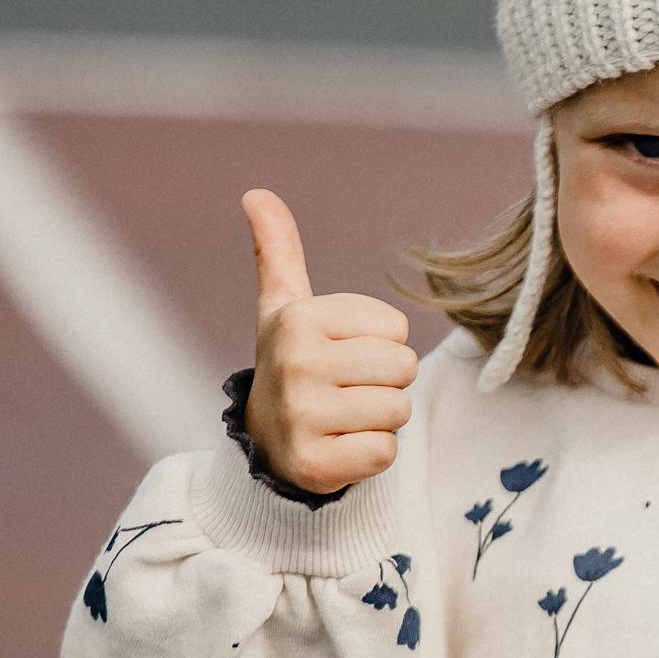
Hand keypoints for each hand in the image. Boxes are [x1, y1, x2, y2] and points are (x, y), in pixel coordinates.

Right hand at [240, 190, 418, 491]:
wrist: (263, 444)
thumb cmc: (293, 365)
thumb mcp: (284, 307)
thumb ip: (279, 251)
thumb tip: (255, 192)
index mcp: (299, 319)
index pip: (396, 328)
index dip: (380, 346)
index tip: (341, 356)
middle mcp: (296, 364)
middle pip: (402, 368)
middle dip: (386, 384)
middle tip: (347, 391)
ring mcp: (302, 416)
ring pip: (398, 411)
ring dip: (380, 420)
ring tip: (342, 418)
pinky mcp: (315, 465)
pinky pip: (385, 453)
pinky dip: (371, 456)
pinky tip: (339, 448)